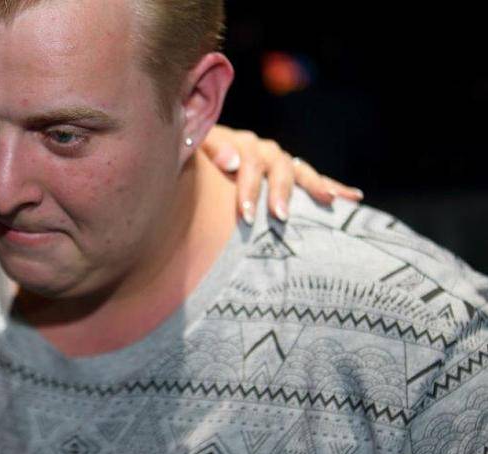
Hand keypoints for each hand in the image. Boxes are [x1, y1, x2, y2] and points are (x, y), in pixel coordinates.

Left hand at [202, 125, 363, 223]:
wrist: (203, 155)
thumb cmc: (196, 157)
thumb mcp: (195, 148)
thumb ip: (208, 149)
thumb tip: (230, 161)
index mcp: (240, 143)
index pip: (247, 161)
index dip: (247, 186)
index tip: (246, 212)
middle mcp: (264, 150)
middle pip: (276, 168)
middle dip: (279, 192)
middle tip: (279, 216)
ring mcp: (279, 160)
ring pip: (299, 172)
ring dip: (313, 186)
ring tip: (327, 200)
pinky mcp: (290, 172)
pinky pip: (315, 179)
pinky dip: (333, 186)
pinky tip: (354, 196)